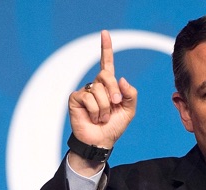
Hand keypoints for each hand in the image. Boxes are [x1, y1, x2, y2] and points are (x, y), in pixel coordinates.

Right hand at [67, 30, 136, 170]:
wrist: (101, 141)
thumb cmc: (114, 126)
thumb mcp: (129, 110)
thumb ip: (130, 94)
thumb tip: (121, 78)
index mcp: (109, 85)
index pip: (106, 63)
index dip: (105, 48)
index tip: (105, 33)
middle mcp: (96, 85)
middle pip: (106, 75)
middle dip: (114, 92)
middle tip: (115, 104)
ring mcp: (85, 91)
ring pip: (99, 91)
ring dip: (105, 108)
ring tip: (102, 117)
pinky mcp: (75, 98)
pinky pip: (89, 98)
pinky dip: (95, 111)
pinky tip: (93, 117)